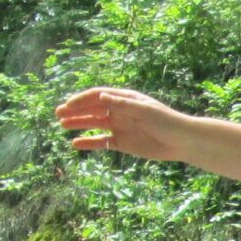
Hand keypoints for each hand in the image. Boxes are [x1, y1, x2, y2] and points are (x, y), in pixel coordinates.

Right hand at [56, 85, 186, 162]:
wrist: (182, 142)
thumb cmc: (166, 122)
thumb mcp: (144, 111)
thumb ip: (122, 105)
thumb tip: (100, 96)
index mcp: (125, 99)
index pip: (98, 96)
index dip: (82, 100)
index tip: (68, 105)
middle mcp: (119, 111)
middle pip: (92, 109)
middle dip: (75, 111)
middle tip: (58, 114)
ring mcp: (120, 127)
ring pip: (94, 124)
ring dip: (78, 124)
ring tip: (62, 125)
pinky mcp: (122, 143)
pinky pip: (102, 142)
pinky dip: (89, 142)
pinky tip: (75, 143)